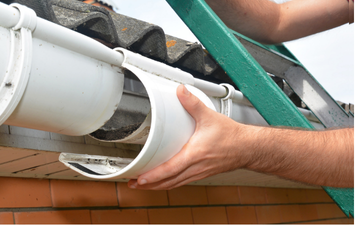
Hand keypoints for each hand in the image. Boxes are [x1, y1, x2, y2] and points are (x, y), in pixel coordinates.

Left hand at [128, 84, 251, 189]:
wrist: (248, 148)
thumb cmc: (231, 136)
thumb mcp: (209, 116)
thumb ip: (192, 103)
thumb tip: (180, 91)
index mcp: (195, 155)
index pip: (170, 169)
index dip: (153, 176)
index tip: (140, 179)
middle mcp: (195, 168)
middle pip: (168, 182)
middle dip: (149, 185)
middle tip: (133, 184)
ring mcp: (198, 173)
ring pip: (174, 184)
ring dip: (157, 186)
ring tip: (142, 185)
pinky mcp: (200, 173)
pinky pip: (181, 182)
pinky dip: (168, 184)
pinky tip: (161, 182)